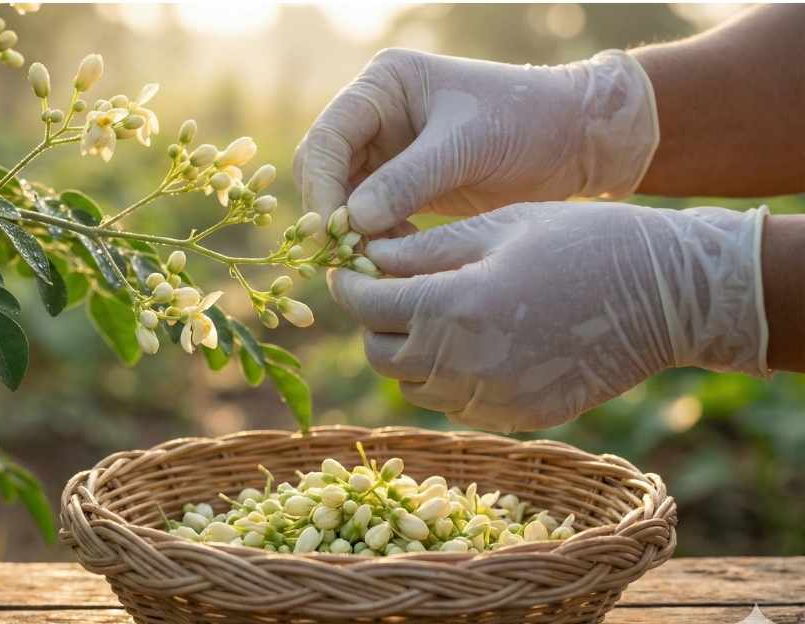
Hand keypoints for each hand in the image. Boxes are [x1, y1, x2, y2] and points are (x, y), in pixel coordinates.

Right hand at [293, 48, 658, 234]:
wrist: (576, 142)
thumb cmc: (527, 122)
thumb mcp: (468, 146)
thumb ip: (409, 180)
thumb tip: (353, 221)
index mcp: (384, 85)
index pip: (328, 138)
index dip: (323, 185)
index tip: (333, 230)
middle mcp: (376, 115)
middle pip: (323, 169)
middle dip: (330, 213)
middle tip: (347, 255)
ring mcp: (387, 151)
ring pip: (342, 198)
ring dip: (351, 233)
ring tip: (375, 262)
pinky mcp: (402, 185)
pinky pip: (369, 218)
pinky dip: (374, 240)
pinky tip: (396, 260)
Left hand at [329, 202, 768, 431]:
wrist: (666, 298)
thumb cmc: (582, 242)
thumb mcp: (496, 227)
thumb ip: (422, 249)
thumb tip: (365, 258)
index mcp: (454, 308)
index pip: (368, 307)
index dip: (349, 285)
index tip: (347, 269)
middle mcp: (464, 366)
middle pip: (380, 355)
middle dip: (374, 321)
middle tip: (388, 289)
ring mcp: (491, 400)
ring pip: (412, 385)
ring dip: (407, 351)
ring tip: (432, 312)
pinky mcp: (515, 418)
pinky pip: (453, 404)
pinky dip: (444, 376)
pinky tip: (470, 342)